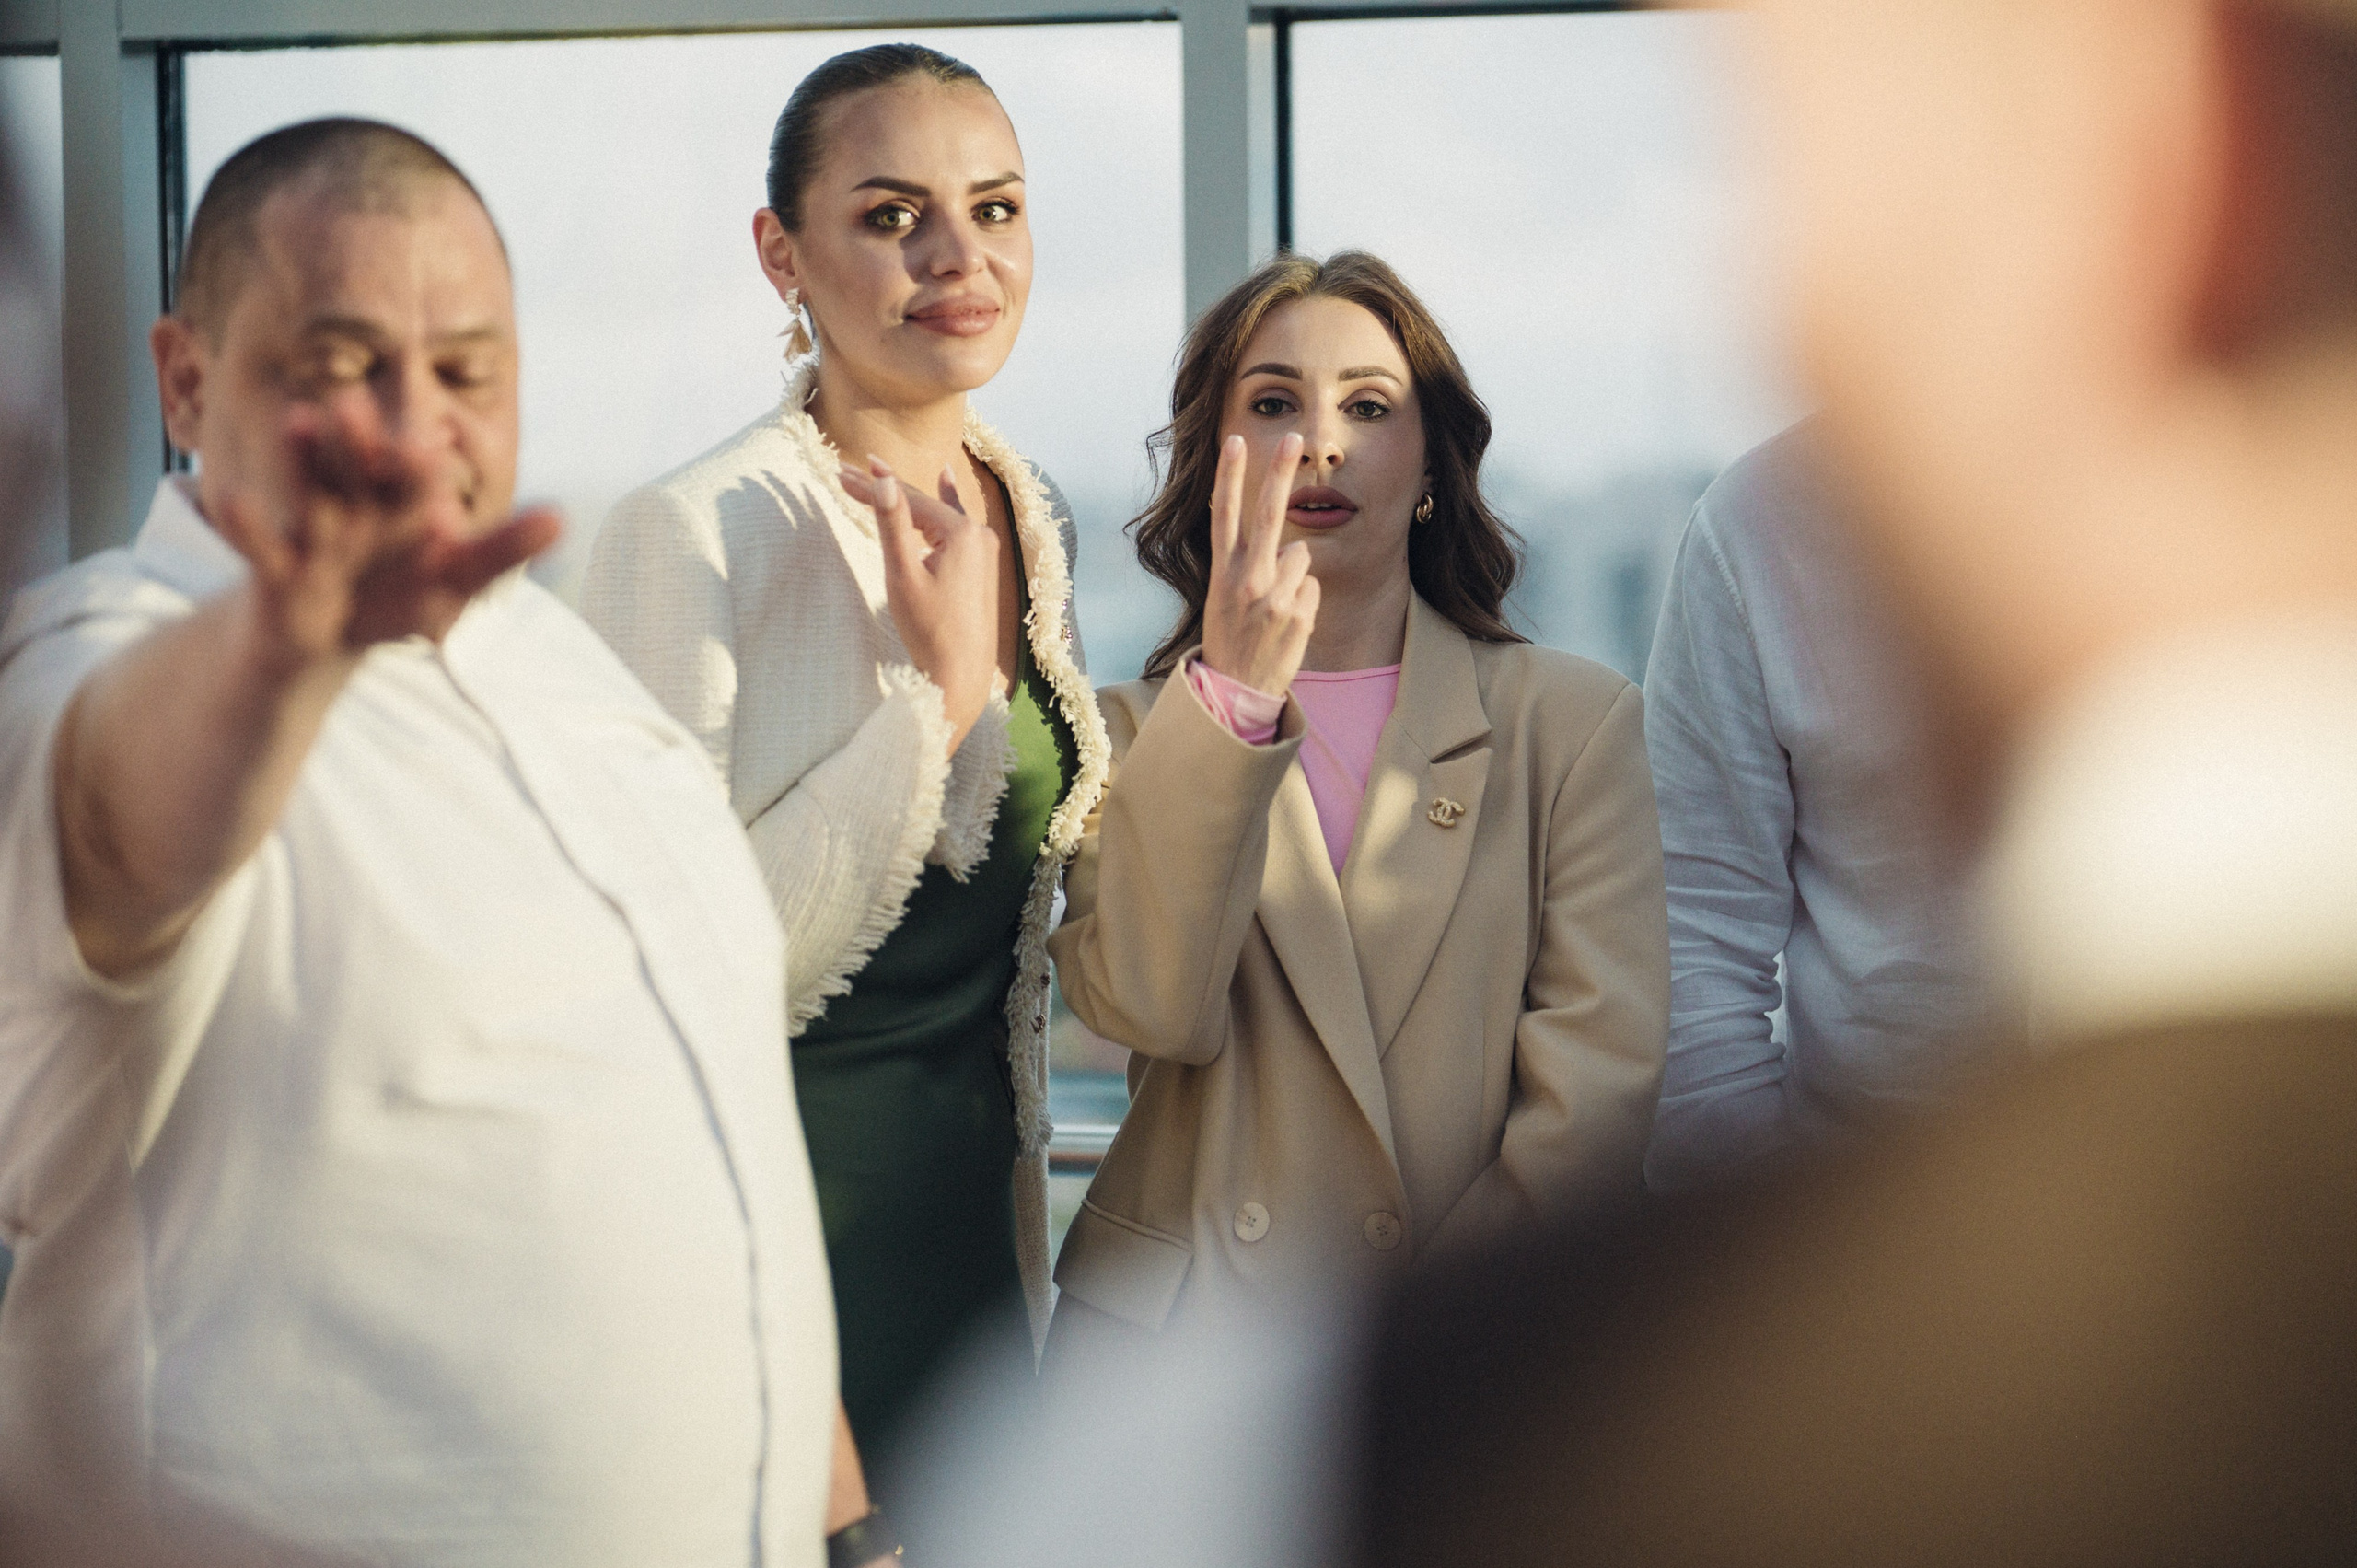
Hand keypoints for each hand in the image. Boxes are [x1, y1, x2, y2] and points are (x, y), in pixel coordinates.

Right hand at [211, 392, 558, 667]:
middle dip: (355, 443)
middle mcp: (355, 505)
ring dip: (302, 457)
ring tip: (297, 419)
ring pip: (308, 490)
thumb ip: (504, 551)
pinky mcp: (275, 568)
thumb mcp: (458, 582)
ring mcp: (312, 531)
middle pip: (355, 470)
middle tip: (352, 404)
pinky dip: (247, 526)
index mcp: (400, 503)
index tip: (428, 448)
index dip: (418, 468)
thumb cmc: (401, 601)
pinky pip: (258, 545)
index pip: (414, 479)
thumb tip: (562, 517)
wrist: (331, 637)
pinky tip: (228, 500)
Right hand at [840, 457, 999, 751]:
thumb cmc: (929, 630)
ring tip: (881, 468)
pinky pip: (960, 522)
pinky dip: (949, 499)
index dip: (871, 487)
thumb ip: (892, 524)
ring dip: (908, 494)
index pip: (907, 500)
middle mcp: (979, 534)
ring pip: (938, 513)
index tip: (838, 473)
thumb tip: (883, 480)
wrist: (961, 675)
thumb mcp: (902, 575)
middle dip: (885, 487)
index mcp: (962, 533)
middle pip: (923, 503)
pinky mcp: (982, 564)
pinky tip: (946, 475)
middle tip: (848, 469)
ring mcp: (984, 549)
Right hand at [1201, 431, 1318, 696]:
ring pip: (1301, 556)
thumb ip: (1247, 565)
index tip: (1235, 441)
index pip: (1224, 514)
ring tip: (1274, 607)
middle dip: (1280, 472)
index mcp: (1223, 573)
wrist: (1237, 692)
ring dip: (1294, 576)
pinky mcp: (1300, 615)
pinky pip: (1313, 588)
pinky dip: (1304, 602)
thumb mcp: (1223, 597)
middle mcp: (1247, 580)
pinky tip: (1286, 625)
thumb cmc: (1231, 637)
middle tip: (1294, 437)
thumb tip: (1289, 542)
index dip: (1229, 476)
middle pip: (1268, 514)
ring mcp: (1275, 597)